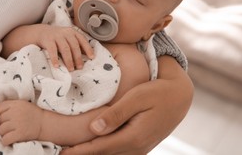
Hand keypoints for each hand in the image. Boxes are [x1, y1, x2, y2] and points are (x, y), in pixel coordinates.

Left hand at [0, 100, 43, 145]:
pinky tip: (10, 139)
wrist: (44, 123)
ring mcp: (17, 123)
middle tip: (8, 126)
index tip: (4, 118)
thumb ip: (10, 106)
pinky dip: (6, 141)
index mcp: (15, 104)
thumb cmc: (32, 114)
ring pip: (1, 130)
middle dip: (2, 124)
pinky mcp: (20, 133)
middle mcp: (15, 112)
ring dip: (4, 133)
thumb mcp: (22, 104)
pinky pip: (5, 139)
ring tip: (10, 132)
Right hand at [36, 25, 93, 70]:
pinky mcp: (48, 40)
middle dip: (78, 57)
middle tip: (80, 67)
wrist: (41, 32)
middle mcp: (66, 33)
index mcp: (73, 32)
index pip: (82, 40)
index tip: (91, 57)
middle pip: (74, 46)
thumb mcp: (68, 38)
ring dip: (69, 60)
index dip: (87, 48)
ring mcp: (57, 36)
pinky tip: (56, 65)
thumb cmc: (58, 38)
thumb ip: (76, 45)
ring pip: (65, 48)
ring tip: (71, 69)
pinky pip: (52, 50)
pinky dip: (55, 58)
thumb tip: (87, 56)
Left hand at [61, 56, 193, 154]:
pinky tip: (96, 149)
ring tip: (75, 152)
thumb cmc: (156, 92)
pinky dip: (106, 152)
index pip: (99, 148)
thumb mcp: (137, 98)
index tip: (62, 152)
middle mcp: (136, 147)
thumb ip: (116, 114)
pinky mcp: (141, 145)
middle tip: (61, 153)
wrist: (179, 97)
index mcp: (133, 137)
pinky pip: (120, 153)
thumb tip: (94, 129)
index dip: (79, 151)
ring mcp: (140, 149)